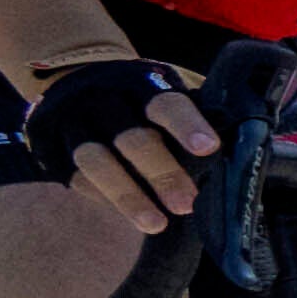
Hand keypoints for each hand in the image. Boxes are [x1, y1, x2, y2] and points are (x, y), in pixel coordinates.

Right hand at [16, 55, 204, 223]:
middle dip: (161, 172)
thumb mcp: (171, 87)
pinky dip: (104, 198)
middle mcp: (103, 101)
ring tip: (156, 224)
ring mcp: (73, 124)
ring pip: (95, 161)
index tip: (209, 148)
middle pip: (131, 137)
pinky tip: (131, 215)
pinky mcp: (52, 147)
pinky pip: (77, 177)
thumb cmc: (144, 94)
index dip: (187, 125)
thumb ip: (203, 110)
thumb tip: (244, 145)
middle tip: (186, 204)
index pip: (166, 104)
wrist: (75, 73)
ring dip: (127, 196)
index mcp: (141, 84)